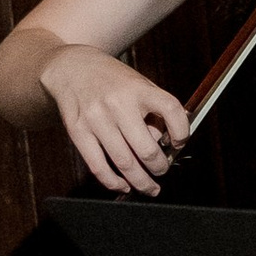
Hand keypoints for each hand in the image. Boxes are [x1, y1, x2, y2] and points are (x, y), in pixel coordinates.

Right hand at [41, 45, 191, 196]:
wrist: (72, 67)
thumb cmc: (112, 80)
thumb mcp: (139, 84)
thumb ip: (156, 109)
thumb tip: (173, 141)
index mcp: (139, 89)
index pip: (171, 110)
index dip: (182, 131)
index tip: (180, 142)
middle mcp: (118, 104)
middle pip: (147, 149)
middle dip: (160, 167)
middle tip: (163, 171)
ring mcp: (96, 119)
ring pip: (125, 163)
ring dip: (141, 182)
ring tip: (150, 187)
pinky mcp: (78, 132)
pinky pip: (98, 167)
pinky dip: (114, 182)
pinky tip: (124, 186)